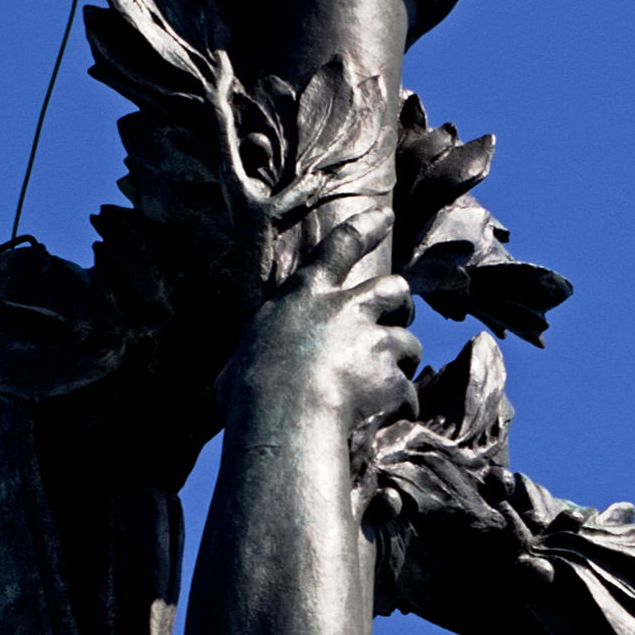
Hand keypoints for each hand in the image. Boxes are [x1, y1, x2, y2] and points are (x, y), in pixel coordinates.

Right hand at [221, 210, 420, 443]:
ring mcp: (373, 340)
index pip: (341, 245)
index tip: (387, 216)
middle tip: (399, 317)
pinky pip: (406, 391)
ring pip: (408, 341)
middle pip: (393, 288)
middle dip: (401, 302)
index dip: (367, 226)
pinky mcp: (392, 375)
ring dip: (403, 360)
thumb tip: (226, 383)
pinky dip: (400, 404)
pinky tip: (386, 418)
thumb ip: (248, 363)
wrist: (285, 415)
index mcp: (305, 296)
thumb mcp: (240, 363)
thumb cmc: (249, 392)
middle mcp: (346, 309)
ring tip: (387, 383)